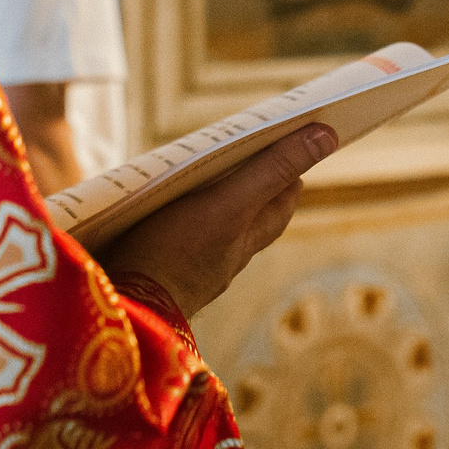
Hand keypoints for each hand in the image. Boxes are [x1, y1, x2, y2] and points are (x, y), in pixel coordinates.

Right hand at [101, 123, 339, 317]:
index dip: (291, 167)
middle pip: (256, 215)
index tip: (293, 136)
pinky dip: (181, 222)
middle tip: (256, 150)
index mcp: (245, 236)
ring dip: (217, 201)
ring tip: (203, 173)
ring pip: (217, 230)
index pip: (283, 199)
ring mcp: (193, 269)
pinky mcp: (159, 275)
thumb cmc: (174, 253)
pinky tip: (160, 212)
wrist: (123, 311)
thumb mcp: (229, 203)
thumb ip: (273, 170)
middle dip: (260, 182)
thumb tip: (326, 136)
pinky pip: (180, 242)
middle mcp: (225, 256)